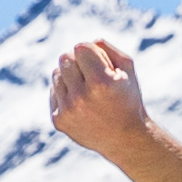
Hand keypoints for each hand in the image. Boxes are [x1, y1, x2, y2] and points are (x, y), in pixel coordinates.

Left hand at [49, 36, 150, 159]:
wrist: (124, 139)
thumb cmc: (128, 99)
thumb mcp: (128, 70)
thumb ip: (108, 49)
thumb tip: (86, 43)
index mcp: (101, 82)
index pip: (80, 48)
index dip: (91, 52)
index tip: (101, 63)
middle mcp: (81, 97)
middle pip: (65, 58)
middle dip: (79, 62)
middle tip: (93, 75)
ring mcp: (68, 110)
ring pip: (56, 73)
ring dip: (70, 76)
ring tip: (87, 89)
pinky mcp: (58, 121)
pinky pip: (53, 91)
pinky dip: (65, 92)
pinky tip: (80, 102)